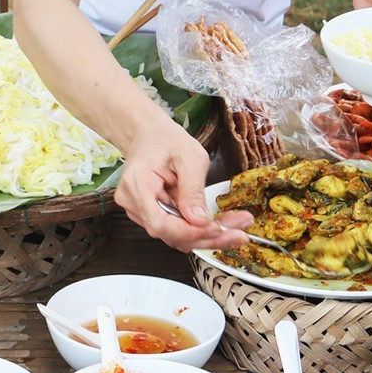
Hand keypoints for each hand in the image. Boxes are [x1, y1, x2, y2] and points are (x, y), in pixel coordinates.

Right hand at [114, 117, 253, 251]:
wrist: (150, 135)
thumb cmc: (165, 140)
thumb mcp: (189, 156)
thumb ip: (193, 189)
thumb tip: (200, 220)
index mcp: (137, 184)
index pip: (159, 223)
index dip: (189, 231)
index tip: (216, 228)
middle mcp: (133, 203)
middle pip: (170, 234)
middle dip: (207, 236)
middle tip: (238, 233)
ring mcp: (140, 212)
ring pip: (175, 236)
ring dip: (206, 236)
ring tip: (235, 227)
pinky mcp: (151, 215)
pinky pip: (176, 230)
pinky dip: (199, 230)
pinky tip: (220, 225)